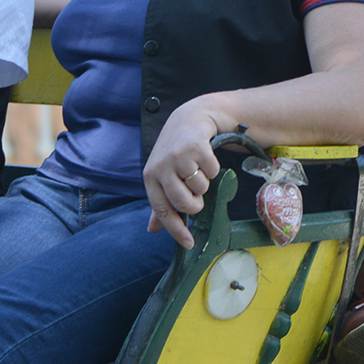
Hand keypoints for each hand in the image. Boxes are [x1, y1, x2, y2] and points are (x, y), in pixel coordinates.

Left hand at [143, 104, 225, 248]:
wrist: (190, 119)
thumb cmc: (175, 152)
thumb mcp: (162, 175)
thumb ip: (160, 203)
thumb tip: (152, 229)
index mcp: (150, 177)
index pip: (163, 210)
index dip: (176, 230)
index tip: (189, 244)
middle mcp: (161, 167)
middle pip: (185, 203)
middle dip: (195, 203)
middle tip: (196, 194)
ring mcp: (178, 157)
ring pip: (200, 188)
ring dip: (204, 182)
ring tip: (197, 168)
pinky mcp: (196, 147)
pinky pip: (212, 172)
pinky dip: (212, 168)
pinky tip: (204, 157)